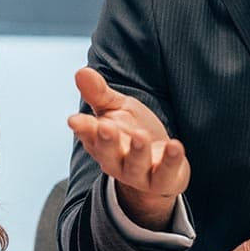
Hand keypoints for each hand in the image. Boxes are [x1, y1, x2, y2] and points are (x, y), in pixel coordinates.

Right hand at [67, 68, 189, 229]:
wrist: (159, 167)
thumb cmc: (133, 133)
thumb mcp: (117, 109)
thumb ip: (99, 93)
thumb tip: (81, 71)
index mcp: (100, 142)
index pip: (88, 135)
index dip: (82, 128)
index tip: (74, 120)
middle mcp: (116, 160)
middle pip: (108, 153)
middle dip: (106, 141)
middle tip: (105, 127)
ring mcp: (139, 173)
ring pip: (135, 166)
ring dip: (137, 151)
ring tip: (140, 136)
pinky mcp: (163, 180)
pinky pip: (166, 173)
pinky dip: (171, 160)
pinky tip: (175, 145)